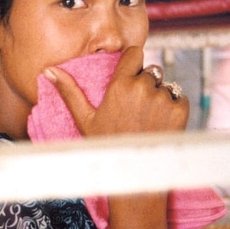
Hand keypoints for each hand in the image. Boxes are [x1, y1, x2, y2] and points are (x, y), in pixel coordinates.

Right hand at [43, 46, 188, 136]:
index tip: (130, 78)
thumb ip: (69, 91)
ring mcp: (163, 98)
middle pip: (150, 72)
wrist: (135, 174)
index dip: (133, 64)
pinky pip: (180, 98)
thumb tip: (48, 70)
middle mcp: (143, 87)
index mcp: (120, 85)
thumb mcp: (85, 119)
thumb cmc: (107, 146)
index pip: (135, 53)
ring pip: (165, 86)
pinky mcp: (180, 110)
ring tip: (147, 120)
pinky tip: (160, 125)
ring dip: (159, 97)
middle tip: (135, 109)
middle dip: (145, 85)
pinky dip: (173, 108)